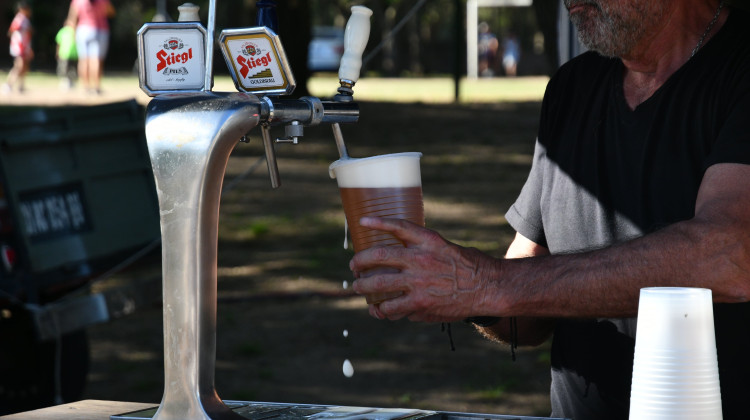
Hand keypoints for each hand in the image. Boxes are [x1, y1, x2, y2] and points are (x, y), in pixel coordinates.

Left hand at [350, 217, 497, 321]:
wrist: (488, 287)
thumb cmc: (470, 267)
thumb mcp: (446, 249)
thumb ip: (422, 253)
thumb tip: (401, 265)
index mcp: (428, 240)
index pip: (397, 226)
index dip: (377, 222)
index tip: (362, 221)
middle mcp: (419, 258)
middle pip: (378, 257)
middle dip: (360, 263)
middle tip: (354, 266)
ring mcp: (417, 282)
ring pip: (378, 285)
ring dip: (363, 287)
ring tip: (358, 288)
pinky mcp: (420, 303)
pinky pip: (392, 308)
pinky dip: (383, 310)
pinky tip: (379, 311)